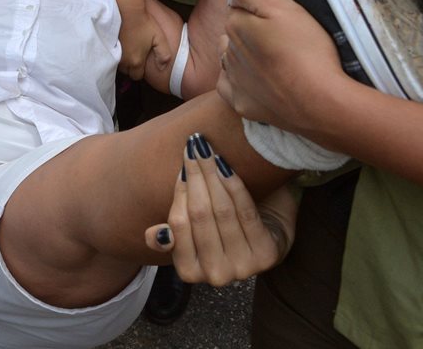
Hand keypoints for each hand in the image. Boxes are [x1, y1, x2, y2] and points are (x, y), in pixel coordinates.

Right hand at [117, 9, 171, 80]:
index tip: (141, 62)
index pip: (137, 77)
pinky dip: (115, 54)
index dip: (140, 72)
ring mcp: (114, 54)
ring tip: (127, 49)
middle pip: (127, 72)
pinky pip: (111, 56)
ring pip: (118, 64)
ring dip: (123, 60)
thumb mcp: (159, 37)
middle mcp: (124, 61)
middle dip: (131, 67)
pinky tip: (119, 45)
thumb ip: (164, 54)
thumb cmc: (143, 22)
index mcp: (136, 61)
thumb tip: (163, 66)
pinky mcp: (107, 47)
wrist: (126, 10)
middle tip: (135, 55)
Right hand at [146, 134, 293, 284]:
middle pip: (200, 215)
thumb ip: (174, 236)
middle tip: (193, 147)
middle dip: (196, 176)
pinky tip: (225, 165)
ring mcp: (243, 267)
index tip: (182, 167)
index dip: (180, 192)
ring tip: (207, 150)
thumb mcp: (192, 235)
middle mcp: (216, 274)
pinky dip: (234, 186)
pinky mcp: (266, 255)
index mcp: (190, 271)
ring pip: (222, 211)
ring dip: (212, 175)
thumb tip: (155, 235)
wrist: (267, 234)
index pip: (178, 225)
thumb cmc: (223, 230)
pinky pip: (245, 212)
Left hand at [217, 0, 348, 133]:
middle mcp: (227, 50)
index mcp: (236, 25)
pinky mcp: (239, 103)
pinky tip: (258, 82)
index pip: (238, 5)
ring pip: (230, 57)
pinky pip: (229, 86)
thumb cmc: (306, 51)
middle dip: (250, 31)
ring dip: (243, 55)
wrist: (320, 102)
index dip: (259, 8)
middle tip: (281, 40)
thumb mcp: (283, 7)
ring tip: (272, 61)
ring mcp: (232, 79)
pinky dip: (239, 82)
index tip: (279, 18)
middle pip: (234, 31)